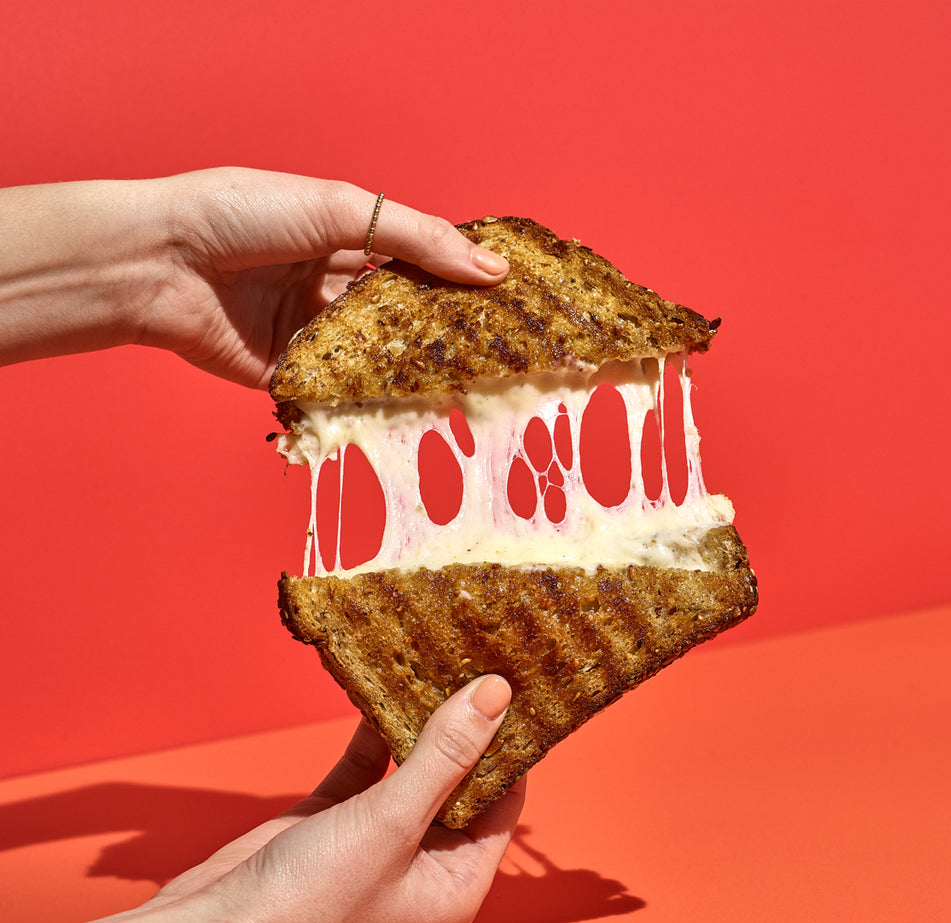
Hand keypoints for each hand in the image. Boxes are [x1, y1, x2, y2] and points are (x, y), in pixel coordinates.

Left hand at [0, 168, 509, 386]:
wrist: (162, 263)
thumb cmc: (244, 215)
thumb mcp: (339, 209)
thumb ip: (416, 239)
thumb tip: (491, 268)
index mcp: (346, 241)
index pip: (419, 264)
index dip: (462, 282)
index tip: (510, 302)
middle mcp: (335, 290)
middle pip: (405, 317)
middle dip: (448, 333)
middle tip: (502, 352)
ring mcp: (316, 335)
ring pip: (380, 359)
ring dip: (418, 370)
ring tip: (472, 383)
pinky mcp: (294, 376)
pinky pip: (343, 392)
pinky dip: (374, 400)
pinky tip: (417, 407)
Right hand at [0, 675, 524, 922]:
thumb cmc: (311, 900)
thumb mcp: (392, 822)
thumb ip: (445, 755)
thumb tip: (496, 694)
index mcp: (456, 883)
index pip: (505, 802)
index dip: (509, 745)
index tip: (512, 686)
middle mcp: (425, 863)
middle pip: (461, 780)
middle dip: (464, 726)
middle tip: (476, 661)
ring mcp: (380, 840)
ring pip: (413, 769)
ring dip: (419, 722)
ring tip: (437, 662)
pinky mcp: (337, 819)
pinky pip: (368, 765)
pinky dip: (374, 731)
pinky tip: (381, 689)